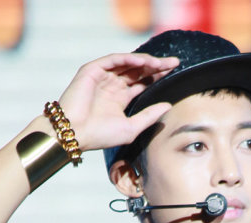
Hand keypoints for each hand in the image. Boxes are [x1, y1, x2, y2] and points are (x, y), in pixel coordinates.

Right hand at [56, 52, 179, 152]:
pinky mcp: (93, 71)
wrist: (75, 134)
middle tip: (174, 63)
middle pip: (138, 71)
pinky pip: (114, 60)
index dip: (157, 77)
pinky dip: (128, 59)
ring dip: (145, 61)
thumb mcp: (131, 128)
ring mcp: (102, 76)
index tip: (174, 73)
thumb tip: (168, 106)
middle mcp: (112, 85)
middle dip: (156, 66)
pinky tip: (144, 62)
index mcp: (120, 98)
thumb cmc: (99, 136)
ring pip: (127, 63)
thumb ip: (149, 117)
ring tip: (161, 63)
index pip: (142, 83)